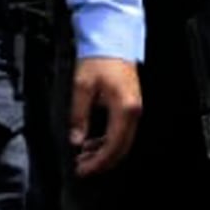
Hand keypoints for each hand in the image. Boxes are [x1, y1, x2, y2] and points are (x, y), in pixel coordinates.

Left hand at [70, 54, 142, 175]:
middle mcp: (133, 112)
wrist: (112, 41)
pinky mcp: (129, 106)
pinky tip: (91, 142)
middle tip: (82, 167)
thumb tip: (76, 139)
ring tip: (83, 155)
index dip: (98, 162)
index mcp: (124, 109)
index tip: (83, 169)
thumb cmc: (100, 59)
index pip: (113, 146)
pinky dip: (107, 140)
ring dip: (103, 152)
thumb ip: (78, 116)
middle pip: (120, 148)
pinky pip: (121, 131)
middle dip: (101, 161)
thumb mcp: (82, 87)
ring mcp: (133, 109)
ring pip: (121, 142)